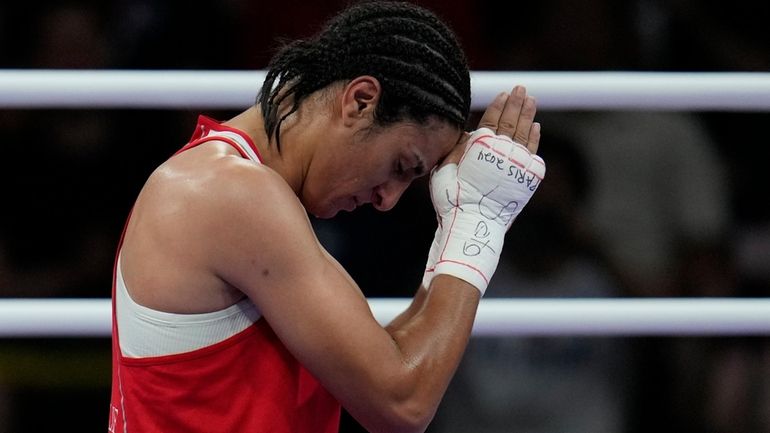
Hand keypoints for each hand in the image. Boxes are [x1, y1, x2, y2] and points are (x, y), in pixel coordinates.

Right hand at [422, 86, 544, 293]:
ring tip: (531, 101)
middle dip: (517, 103)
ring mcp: (517, 163)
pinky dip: (534, 138)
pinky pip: (533, 152)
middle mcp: (501, 151)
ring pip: (524, 133)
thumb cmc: (452, 199)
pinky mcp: (527, 177)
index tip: (505, 93)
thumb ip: (457, 148)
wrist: (473, 223)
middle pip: (511, 122)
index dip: (498, 106)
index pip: (491, 120)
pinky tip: (535, 127)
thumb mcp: (444, 169)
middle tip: (522, 89)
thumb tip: (469, 132)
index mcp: (481, 146)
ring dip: (528, 115)